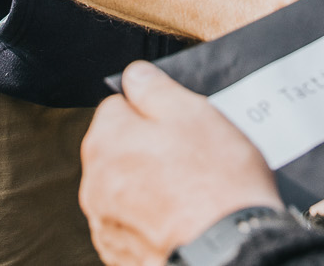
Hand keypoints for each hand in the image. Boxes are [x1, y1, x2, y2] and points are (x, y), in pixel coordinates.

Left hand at [80, 62, 282, 265]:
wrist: (229, 251)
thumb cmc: (216, 181)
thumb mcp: (194, 114)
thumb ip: (155, 89)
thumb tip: (134, 75)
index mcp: (105, 141)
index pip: (117, 106)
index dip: (151, 111)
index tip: (179, 124)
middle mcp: (94, 183)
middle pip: (118, 148)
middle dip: (147, 149)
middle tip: (190, 157)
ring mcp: (105, 223)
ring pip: (125, 187)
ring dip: (147, 185)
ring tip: (189, 191)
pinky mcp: (119, 254)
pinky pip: (132, 223)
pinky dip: (150, 220)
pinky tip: (180, 218)